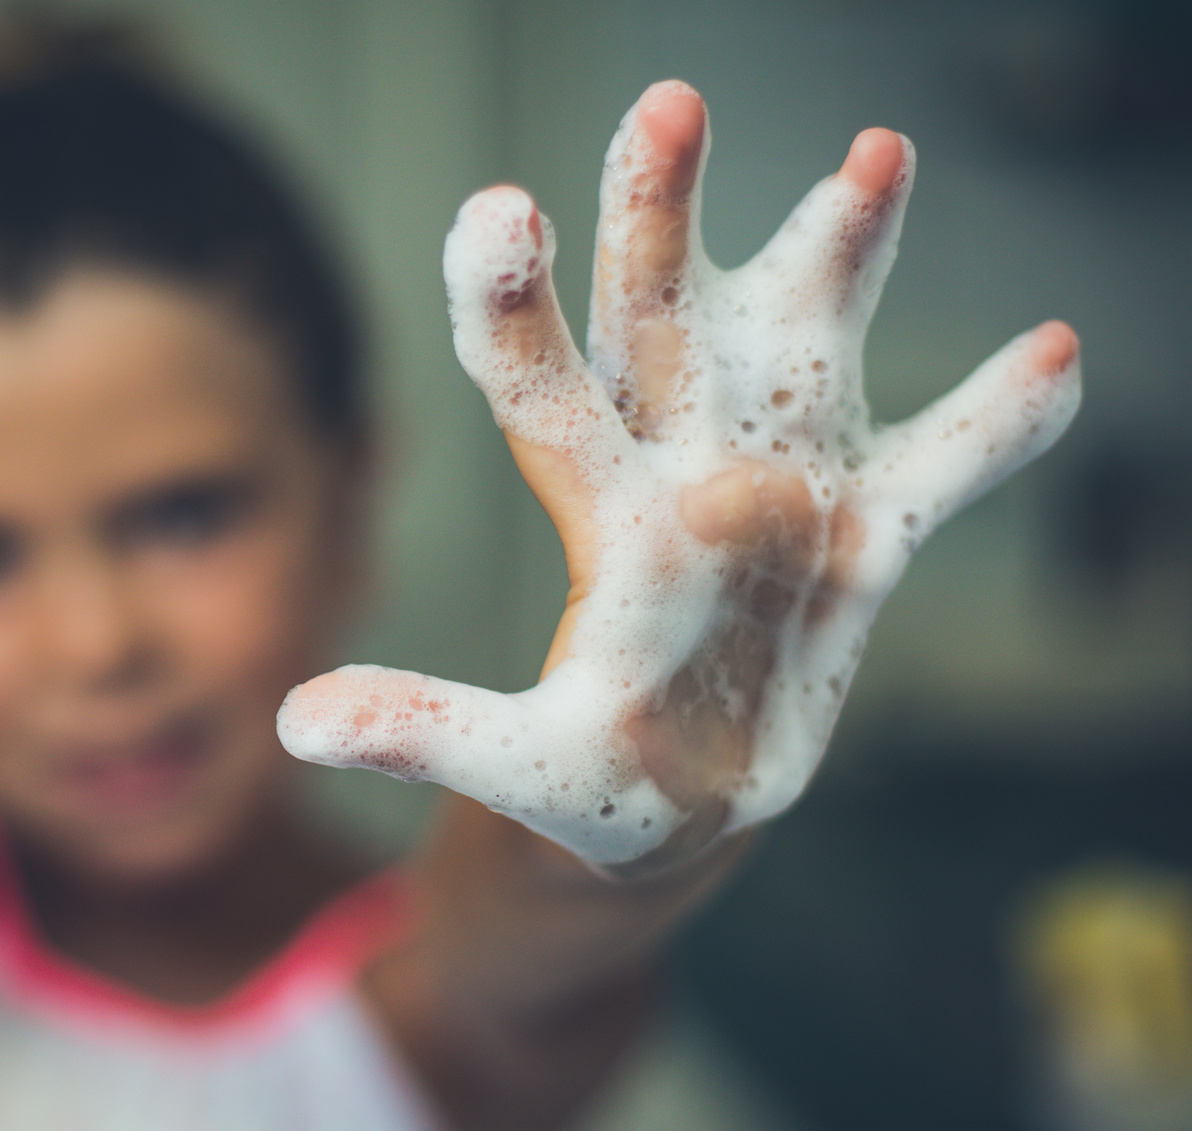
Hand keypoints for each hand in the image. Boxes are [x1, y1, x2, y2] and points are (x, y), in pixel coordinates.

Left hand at [279, 82, 1079, 872]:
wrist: (674, 811)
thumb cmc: (583, 783)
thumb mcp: (511, 767)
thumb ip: (427, 733)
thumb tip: (295, 722)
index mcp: (598, 514)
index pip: (543, 390)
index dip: (518, 307)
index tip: (498, 212)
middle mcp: (682, 471)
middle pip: (662, 323)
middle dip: (663, 219)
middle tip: (666, 102)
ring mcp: (780, 493)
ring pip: (802, 350)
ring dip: (839, 260)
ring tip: (874, 154)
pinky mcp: (862, 543)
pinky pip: (937, 473)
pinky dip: (990, 428)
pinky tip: (1052, 356)